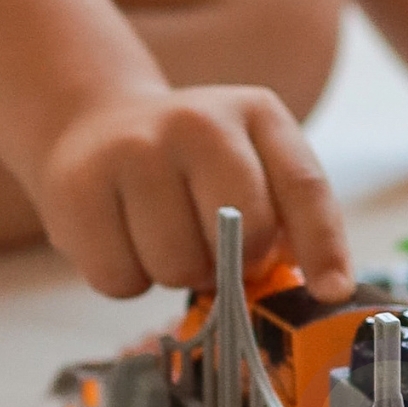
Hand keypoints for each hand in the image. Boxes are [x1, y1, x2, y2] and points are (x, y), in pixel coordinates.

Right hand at [34, 85, 353, 302]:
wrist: (92, 125)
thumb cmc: (187, 167)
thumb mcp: (248, 166)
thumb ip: (284, 218)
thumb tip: (315, 288)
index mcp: (255, 114)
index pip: (302, 184)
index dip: (323, 245)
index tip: (329, 292)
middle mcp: (196, 122)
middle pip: (242, 235)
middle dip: (233, 266)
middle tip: (211, 253)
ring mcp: (133, 149)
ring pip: (177, 266)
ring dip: (174, 274)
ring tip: (161, 238)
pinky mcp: (78, 187)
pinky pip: (120, 278)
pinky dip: (126, 278)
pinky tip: (122, 240)